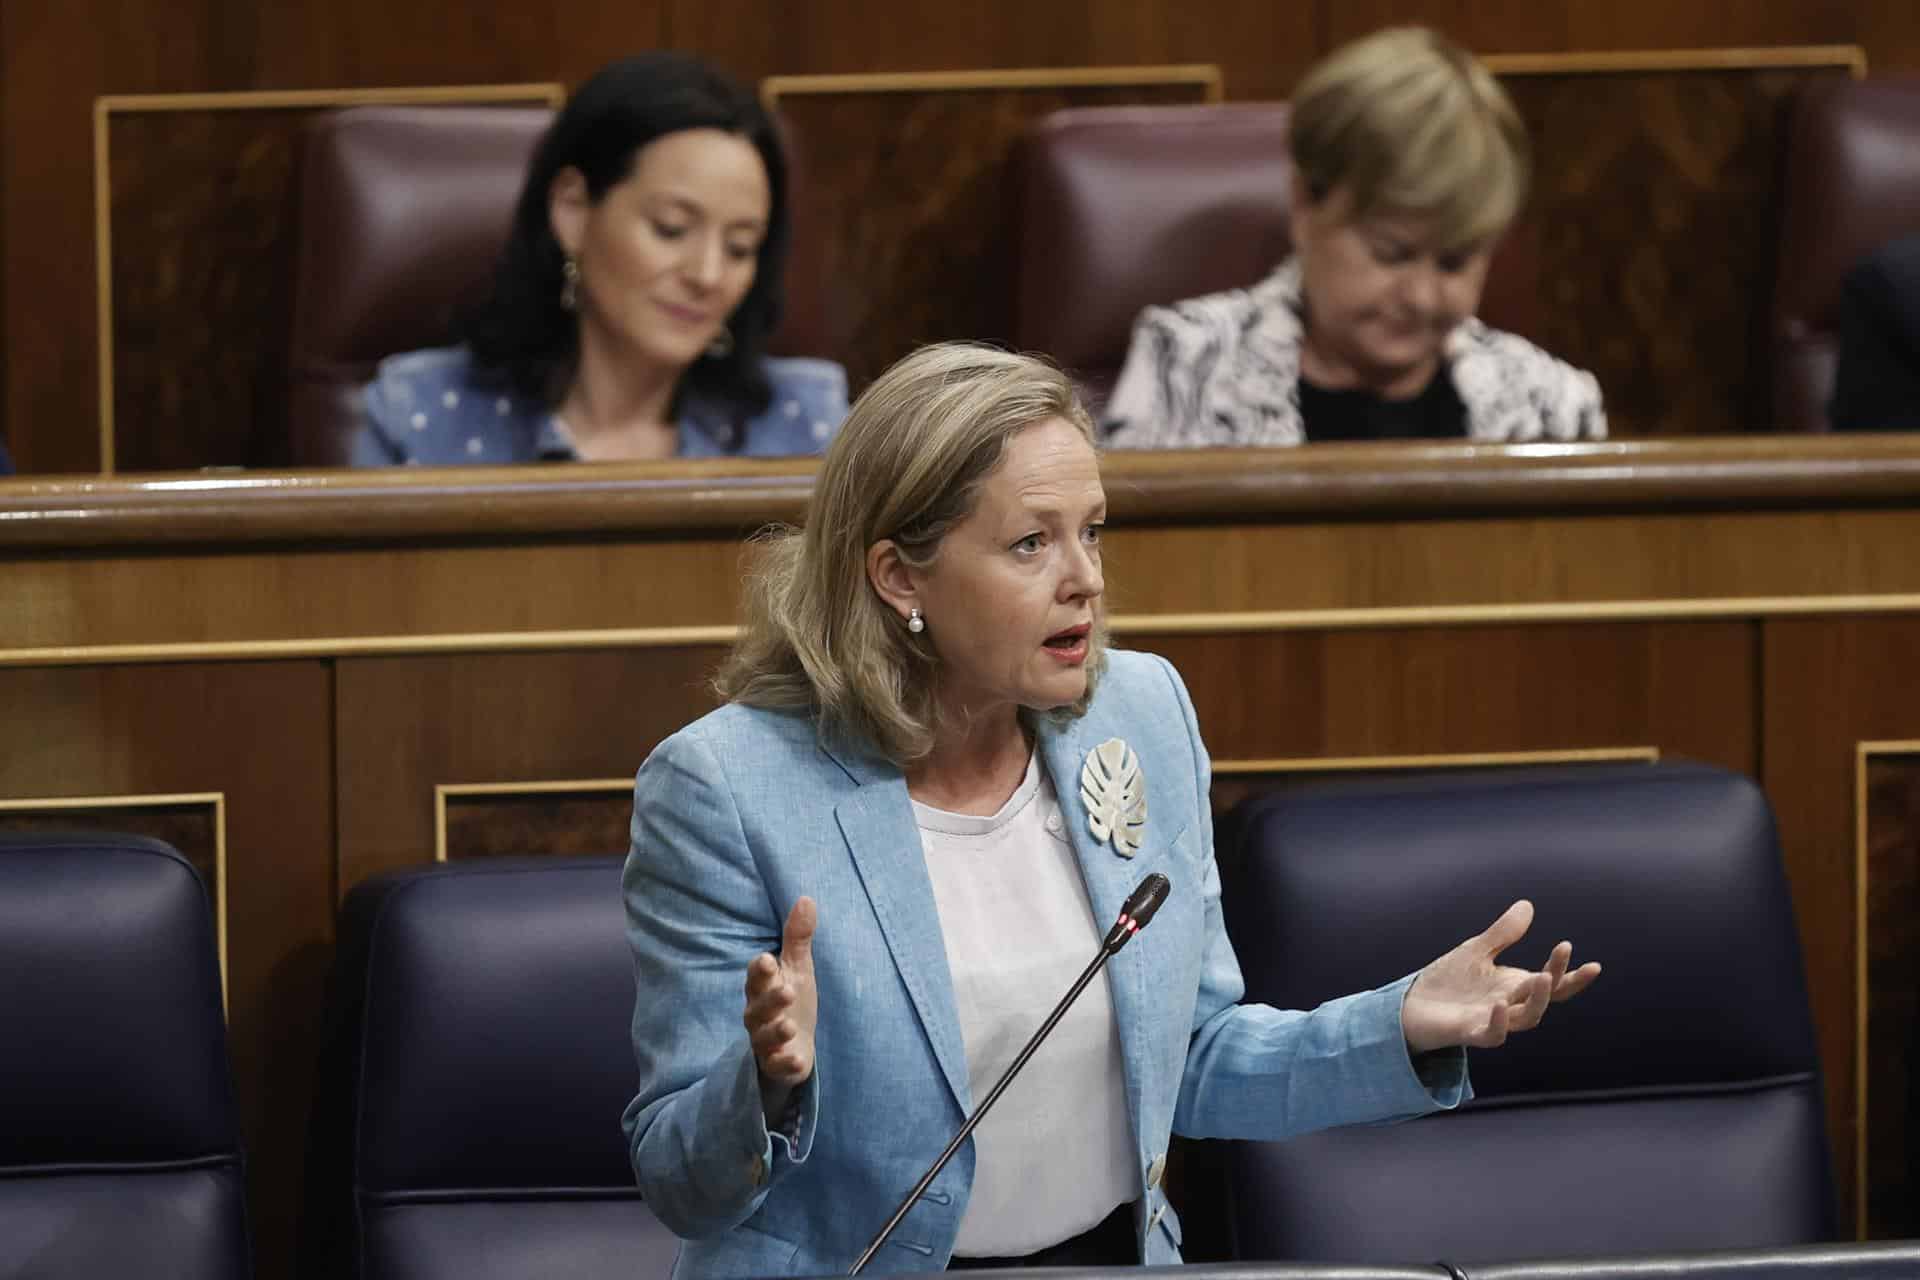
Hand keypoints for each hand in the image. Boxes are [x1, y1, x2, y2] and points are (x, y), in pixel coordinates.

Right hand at [745, 896, 818, 1110]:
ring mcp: (765, 1041)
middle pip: (757, 1007)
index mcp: (763, 988)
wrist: (795, 1045)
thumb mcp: (798, 968)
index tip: (768, 960)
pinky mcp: (776, 1064)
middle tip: (787, 991)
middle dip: (770, 1000)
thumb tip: (806, 898)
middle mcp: (758, 1014)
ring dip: (776, 1031)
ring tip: (789, 1025)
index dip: (760, 970)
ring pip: (764, 1037)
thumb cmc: (792, 1000)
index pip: (756, 977)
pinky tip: (796, 1060)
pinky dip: (784, 1063)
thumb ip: (798, 938)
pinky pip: (776, 1065)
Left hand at [1401, 900, 1599, 1053]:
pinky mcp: (1470, 1033)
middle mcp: (1509, 1006)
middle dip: (1558, 979)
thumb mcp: (1476, 951)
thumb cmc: (1448, 982)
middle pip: (1543, 999)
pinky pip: (1492, 1036)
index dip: (1572, 976)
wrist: (1412, 1006)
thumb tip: (1528, 905)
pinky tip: (1500, 1004)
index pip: (1551, 984)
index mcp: (1514, 987)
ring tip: (1543, 976)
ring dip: (1538, 1000)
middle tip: (1564, 953)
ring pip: (1526, 1019)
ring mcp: (1492, 1021)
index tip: (1593, 964)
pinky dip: (1499, 1023)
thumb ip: (1503, 933)